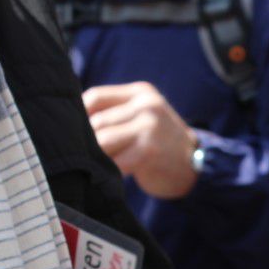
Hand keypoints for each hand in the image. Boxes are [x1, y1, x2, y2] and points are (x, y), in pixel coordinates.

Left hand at [83, 82, 199, 199]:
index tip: (75, 132)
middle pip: (97, 121)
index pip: (96, 96)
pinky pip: (115, 161)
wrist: (195, 165)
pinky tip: (111, 175)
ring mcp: (148, 127)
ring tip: (97, 165)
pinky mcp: (148, 150)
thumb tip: (72, 120)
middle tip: (84, 155)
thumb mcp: (144, 116)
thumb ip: (116, 113)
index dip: (80, 114)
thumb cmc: (160, 143)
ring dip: (97, 156)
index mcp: (141, 93)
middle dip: (88, 141)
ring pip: (102, 141)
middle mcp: (146, 105)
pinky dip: (108, 170)